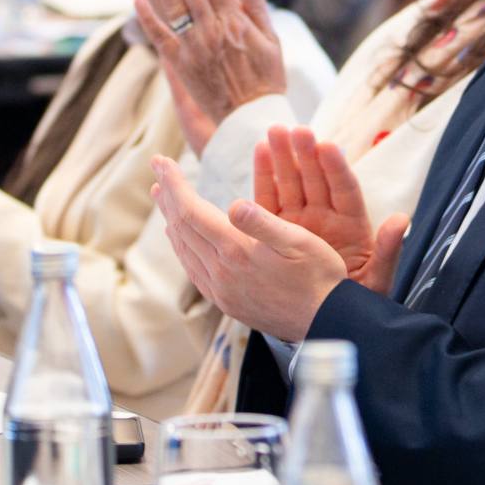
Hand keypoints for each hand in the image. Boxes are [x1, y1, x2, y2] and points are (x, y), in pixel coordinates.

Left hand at [134, 0, 287, 138]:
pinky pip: (160, 37)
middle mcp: (213, 30)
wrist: (250, 119)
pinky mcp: (180, 65)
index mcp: (236, 21)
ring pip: (173, 4)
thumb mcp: (273, 43)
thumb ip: (258, 11)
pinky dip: (147, 17)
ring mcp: (194, 47)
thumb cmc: (267, 80)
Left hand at [153, 156, 348, 339]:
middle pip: (182, 228)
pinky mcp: (226, 301)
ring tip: (164, 198)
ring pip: (184, 249)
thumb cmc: (319, 276)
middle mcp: (221, 273)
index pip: (191, 211)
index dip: (175, 184)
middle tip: (158, 171)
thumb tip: (234, 204)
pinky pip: (193, 269)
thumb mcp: (299, 241)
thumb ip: (263, 223)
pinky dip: (183, 245)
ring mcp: (221, 290)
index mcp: (236, 252)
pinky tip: (183, 238)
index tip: (162, 161)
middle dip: (169, 197)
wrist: (326, 322)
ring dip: (172, 220)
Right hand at [253, 127, 408, 294]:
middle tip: (296, 131)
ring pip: (293, 183)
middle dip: (306, 154)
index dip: (337, 169)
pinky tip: (261, 151)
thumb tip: (401, 220)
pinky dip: (265, 175)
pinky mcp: (279, 229)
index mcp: (352, 226)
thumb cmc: (358, 299)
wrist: (327, 319)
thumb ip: (389, 251)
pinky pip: (271, 198)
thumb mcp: (377, 280)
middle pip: (317, 179)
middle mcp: (326, 218)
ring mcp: (301, 221)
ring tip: (275, 131)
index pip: (345, 191)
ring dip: (284, 156)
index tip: (328, 147)